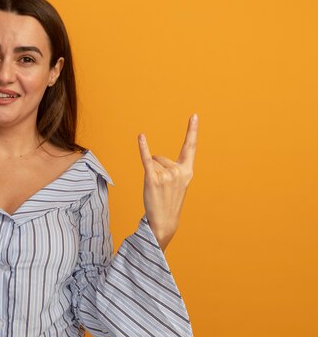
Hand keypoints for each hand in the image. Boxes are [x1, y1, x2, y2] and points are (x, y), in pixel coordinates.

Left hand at [138, 114, 197, 250]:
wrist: (164, 221)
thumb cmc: (169, 201)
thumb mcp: (177, 184)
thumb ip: (171, 167)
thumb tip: (155, 157)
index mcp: (187, 171)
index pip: (190, 147)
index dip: (192, 130)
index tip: (194, 115)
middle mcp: (178, 171)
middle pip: (161, 158)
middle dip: (157, 170)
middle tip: (161, 189)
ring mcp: (166, 175)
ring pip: (152, 163)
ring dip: (150, 175)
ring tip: (156, 190)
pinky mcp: (152, 179)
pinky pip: (146, 159)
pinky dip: (143, 148)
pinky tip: (141, 136)